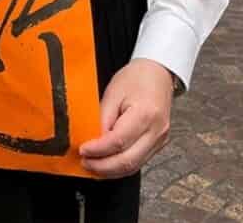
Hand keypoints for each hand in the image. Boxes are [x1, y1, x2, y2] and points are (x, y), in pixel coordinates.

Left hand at [79, 59, 173, 178]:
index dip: (98, 150)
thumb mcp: (112, 93)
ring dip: (110, 170)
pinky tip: (107, 163)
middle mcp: (156, 130)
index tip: (83, 150)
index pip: (118, 141)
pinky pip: (138, 162)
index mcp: (145, 114)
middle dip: (102, 167)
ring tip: (92, 165)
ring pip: (133, 167)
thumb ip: (102, 119)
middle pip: (127, 161)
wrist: (157, 73)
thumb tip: (91, 141)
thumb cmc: (136, 78)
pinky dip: (120, 166)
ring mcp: (159, 140)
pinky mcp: (158, 144)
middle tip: (85, 163)